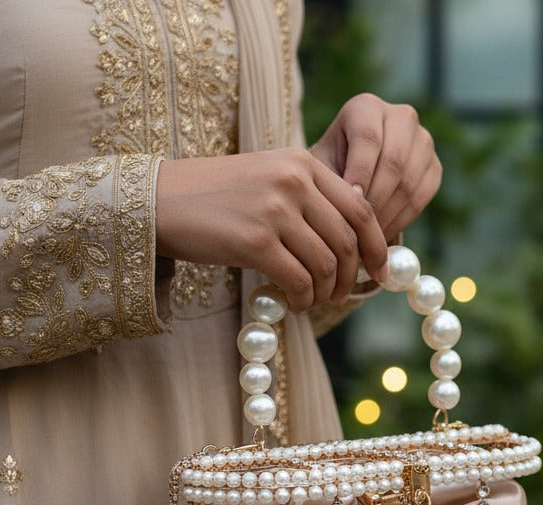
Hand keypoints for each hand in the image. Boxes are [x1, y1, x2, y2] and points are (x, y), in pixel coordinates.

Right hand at [154, 149, 387, 312]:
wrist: (161, 200)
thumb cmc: (217, 197)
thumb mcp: (270, 179)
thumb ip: (311, 198)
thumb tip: (354, 239)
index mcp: (302, 163)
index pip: (360, 208)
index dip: (377, 246)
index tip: (380, 271)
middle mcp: (293, 181)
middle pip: (347, 240)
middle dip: (351, 276)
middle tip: (341, 295)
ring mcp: (274, 211)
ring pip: (326, 265)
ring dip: (326, 292)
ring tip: (314, 300)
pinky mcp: (255, 242)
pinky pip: (299, 281)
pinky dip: (304, 299)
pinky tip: (296, 303)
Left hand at [310, 93, 441, 240]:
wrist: (351, 173)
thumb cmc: (329, 169)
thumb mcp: (320, 167)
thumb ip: (330, 181)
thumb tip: (354, 204)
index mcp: (366, 107)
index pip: (368, 137)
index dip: (361, 172)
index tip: (351, 202)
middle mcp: (401, 117)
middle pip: (394, 161)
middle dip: (375, 199)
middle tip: (359, 227)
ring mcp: (423, 141)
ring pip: (410, 181)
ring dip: (388, 213)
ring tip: (367, 235)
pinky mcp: (434, 166)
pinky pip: (422, 196)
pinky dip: (402, 218)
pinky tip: (382, 233)